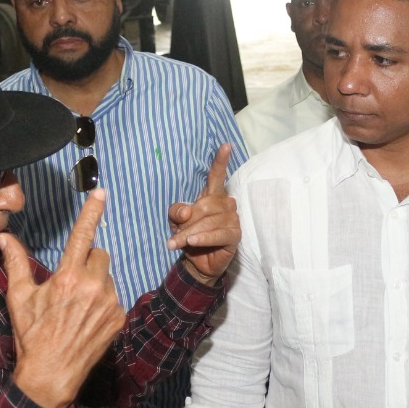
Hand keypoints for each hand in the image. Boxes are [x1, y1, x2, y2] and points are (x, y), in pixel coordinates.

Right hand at [0, 192, 125, 407]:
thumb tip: (4, 238)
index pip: (82, 236)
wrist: (52, 375)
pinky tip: (87, 319)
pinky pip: (114, 297)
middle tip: (69, 283)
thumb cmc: (32, 336)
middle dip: (86, 261)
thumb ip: (16, 263)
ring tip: (76, 306)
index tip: (101, 192)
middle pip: (98, 255)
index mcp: (67, 278)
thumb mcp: (19, 298)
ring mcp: (109, 303)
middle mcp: (92, 287)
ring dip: (95, 282)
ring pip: (107, 276)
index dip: (91, 211)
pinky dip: (103, 301)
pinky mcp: (119, 317)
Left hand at [166, 144, 239, 282]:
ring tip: (176, 243)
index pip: (217, 176)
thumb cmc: (188, 235)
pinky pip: (218, 234)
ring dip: (190, 233)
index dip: (220, 161)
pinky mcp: (235, 236)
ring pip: (209, 221)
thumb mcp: (175, 221)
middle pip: (205, 205)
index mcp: (212, 195)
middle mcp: (225, 204)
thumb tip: (187, 211)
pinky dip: (203, 238)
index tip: (225, 145)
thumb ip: (177, 211)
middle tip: (173, 237)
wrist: (196, 262)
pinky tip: (193, 242)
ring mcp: (233, 220)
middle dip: (187, 222)